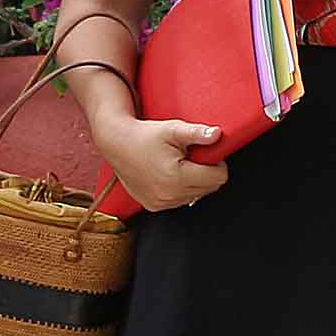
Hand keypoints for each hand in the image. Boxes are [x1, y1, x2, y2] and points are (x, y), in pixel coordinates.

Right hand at [99, 115, 225, 210]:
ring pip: (196, 196)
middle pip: (210, 188)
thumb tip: (217, 134)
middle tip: (190, 158)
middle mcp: (169, 194)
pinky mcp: (153, 206)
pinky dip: (180, 189)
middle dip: (206, 172)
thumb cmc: (144, 135)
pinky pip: (180, 200)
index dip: (217, 163)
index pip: (218, 178)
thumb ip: (197, 133)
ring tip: (177, 165)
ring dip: (194, 182)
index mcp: (176, 176)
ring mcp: (160, 203)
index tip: (205, 154)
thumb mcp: (173, 129)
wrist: (117, 143)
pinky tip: (169, 175)